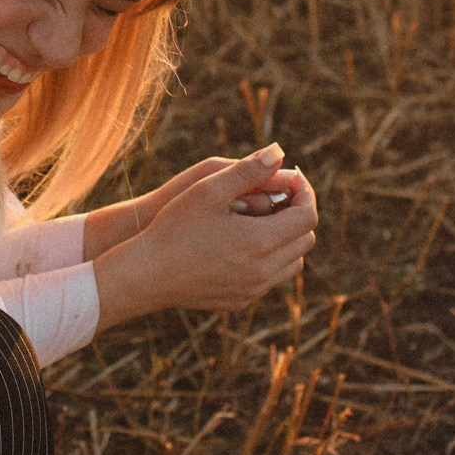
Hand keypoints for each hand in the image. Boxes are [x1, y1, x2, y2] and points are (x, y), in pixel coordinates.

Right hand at [92, 145, 318, 329]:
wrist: (147, 274)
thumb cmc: (174, 227)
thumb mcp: (208, 189)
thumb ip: (248, 170)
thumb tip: (280, 153)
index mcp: (260, 241)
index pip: (308, 216)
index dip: (304, 193)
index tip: (289, 179)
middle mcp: (264, 271)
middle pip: (305, 240)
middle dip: (297, 214)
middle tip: (278, 196)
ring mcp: (254, 290)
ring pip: (293, 263)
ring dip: (287, 239)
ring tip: (265, 219)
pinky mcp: (241, 302)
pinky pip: (271, 280)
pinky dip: (270, 260)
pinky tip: (247, 245)